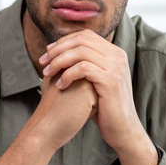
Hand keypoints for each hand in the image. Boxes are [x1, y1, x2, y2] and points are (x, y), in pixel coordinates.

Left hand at [38, 30, 156, 164]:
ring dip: (59, 61)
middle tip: (43, 62)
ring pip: (80, 52)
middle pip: (81, 40)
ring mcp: (116, 68)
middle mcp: (117, 56)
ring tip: (48, 73)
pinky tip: (60, 84)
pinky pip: (83, 68)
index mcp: (114, 53)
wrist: (122, 129)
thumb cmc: (104, 107)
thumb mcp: (95, 81)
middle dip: (58, 49)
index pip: (85, 35)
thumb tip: (60, 53)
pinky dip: (68, 74)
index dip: (64, 41)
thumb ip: (85, 65)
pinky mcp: (111, 81)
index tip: (47, 53)